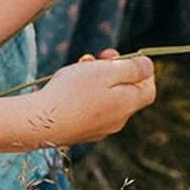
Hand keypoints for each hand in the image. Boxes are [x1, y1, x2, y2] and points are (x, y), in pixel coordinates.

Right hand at [32, 53, 156, 145]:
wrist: (40, 123)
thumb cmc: (73, 93)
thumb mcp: (107, 71)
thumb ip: (133, 68)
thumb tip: (149, 66)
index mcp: (128, 105)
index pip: (149, 88)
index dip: (141, 70)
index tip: (121, 57)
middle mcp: (117, 120)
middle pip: (125, 91)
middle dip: (113, 70)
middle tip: (97, 56)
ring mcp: (99, 129)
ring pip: (106, 98)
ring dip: (96, 79)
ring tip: (78, 67)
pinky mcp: (80, 132)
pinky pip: (90, 109)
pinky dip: (84, 95)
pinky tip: (67, 87)